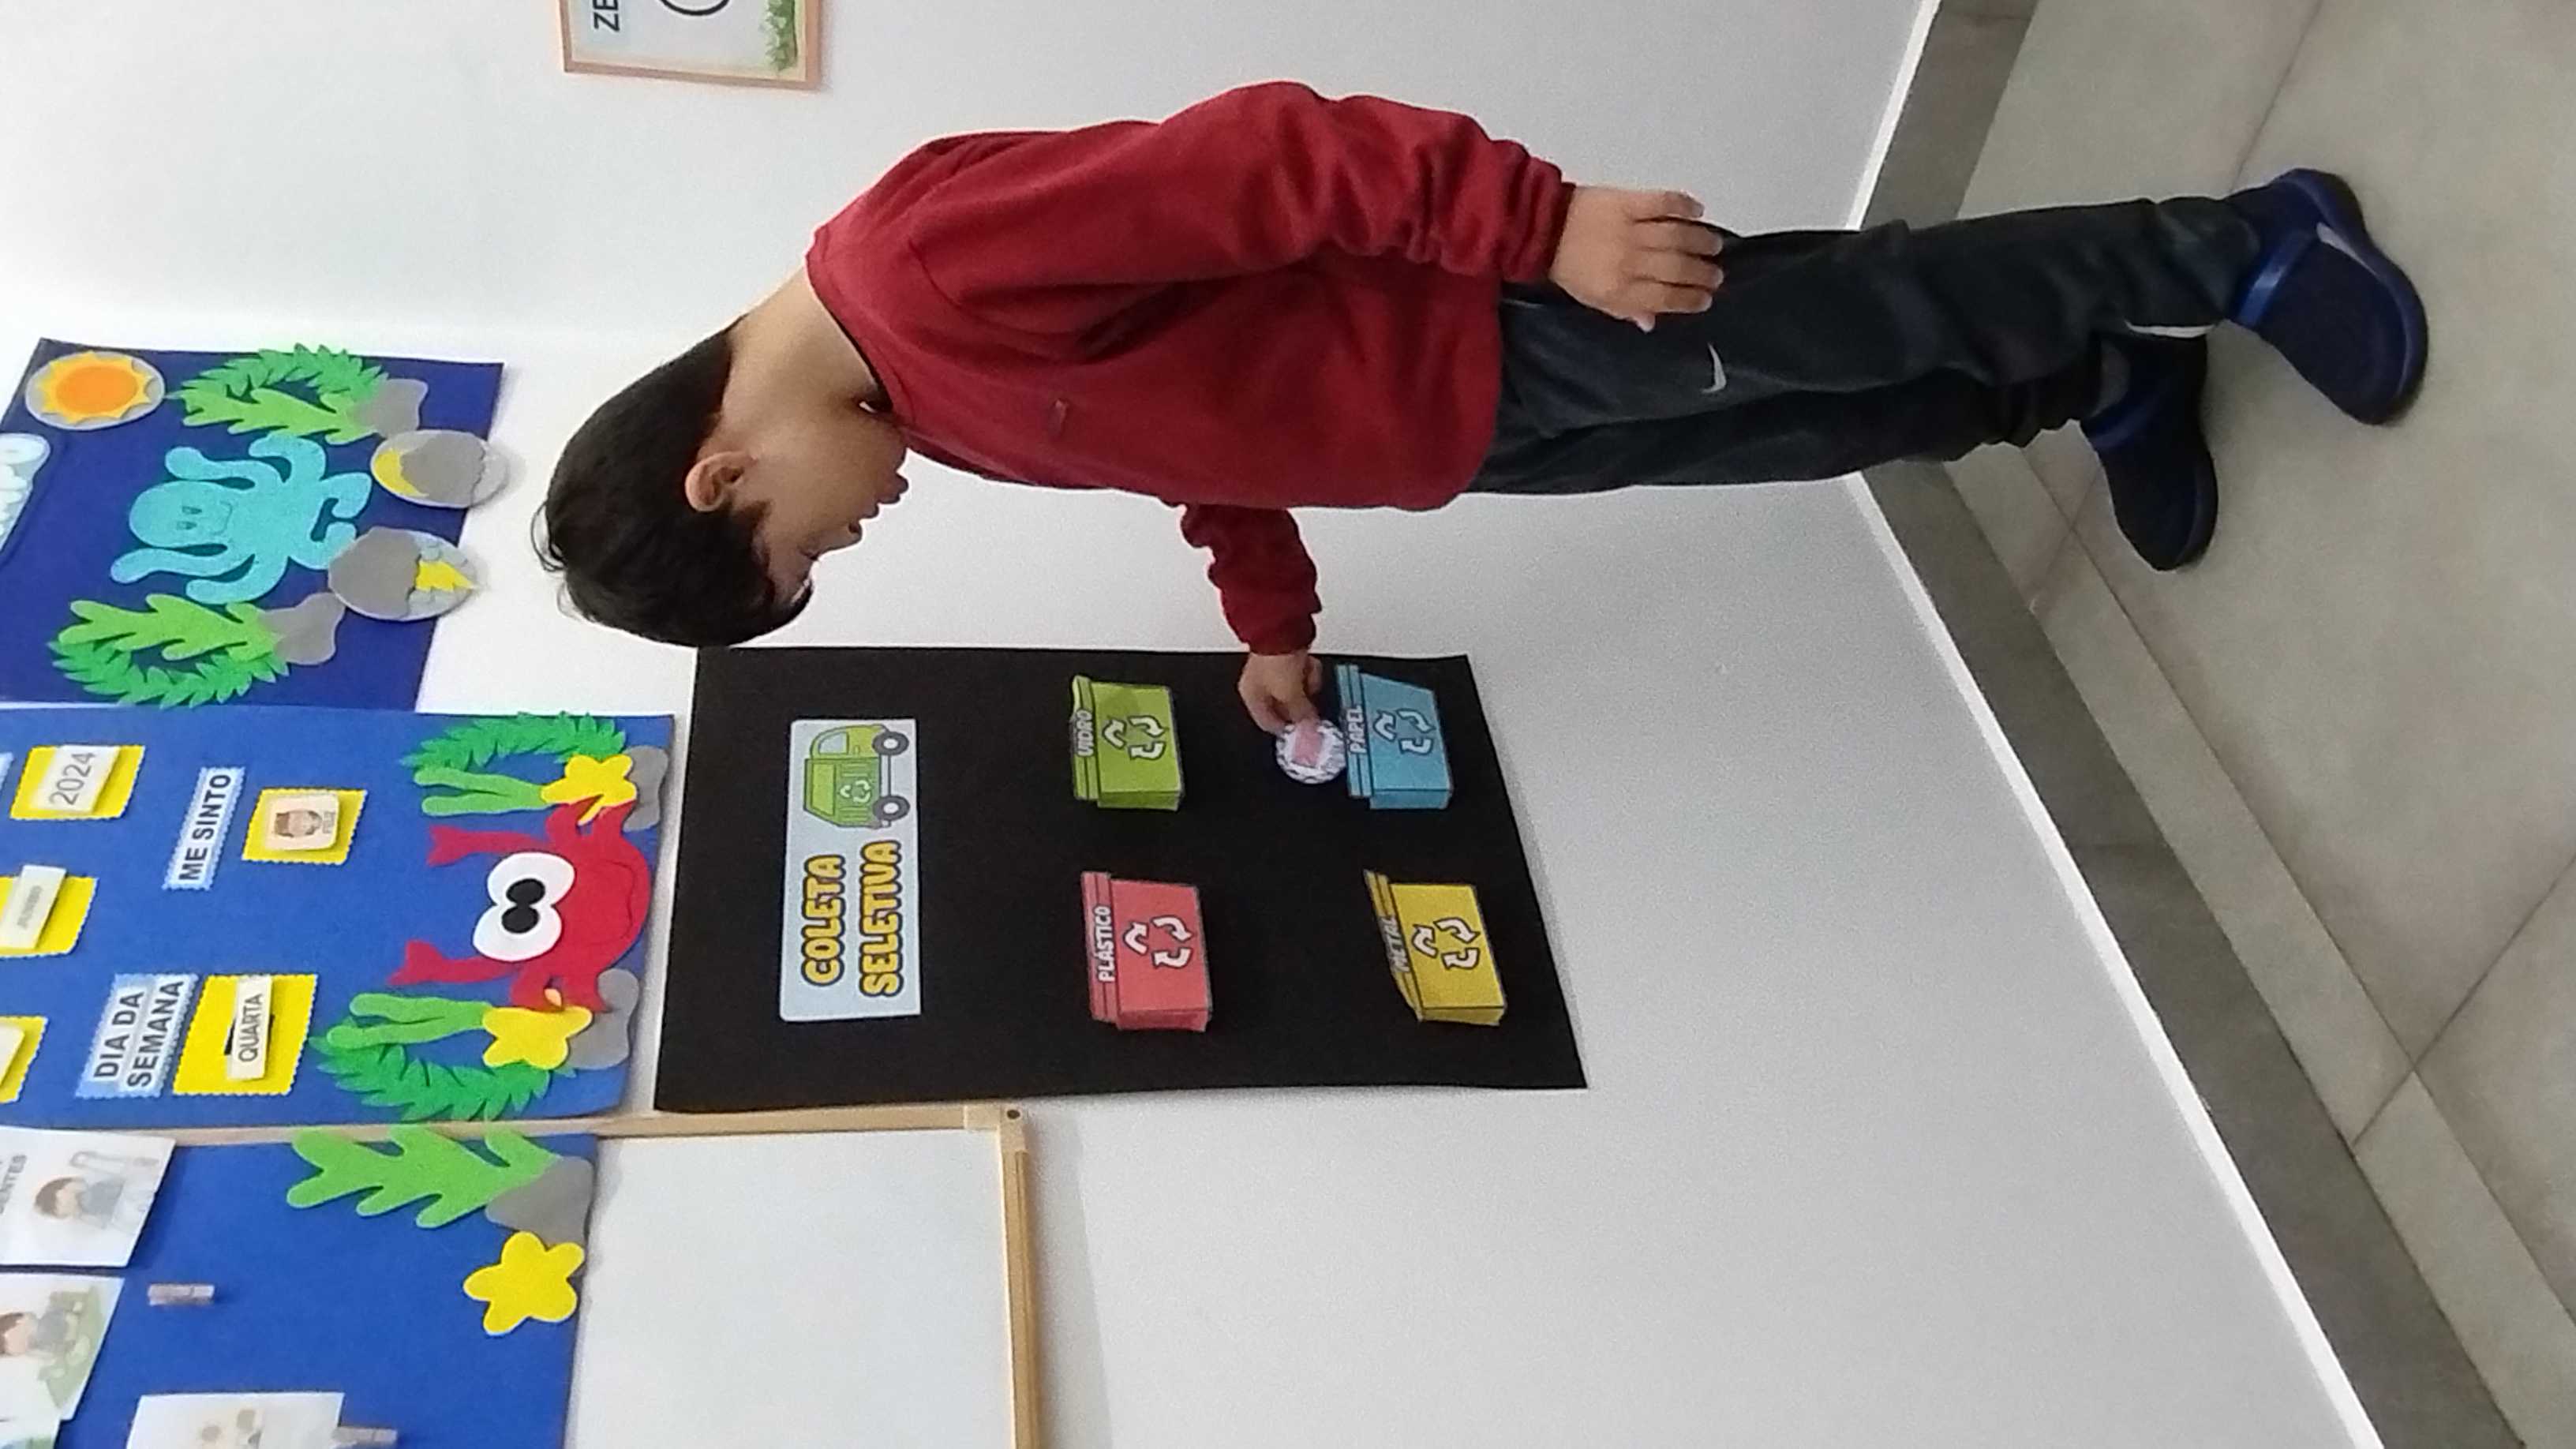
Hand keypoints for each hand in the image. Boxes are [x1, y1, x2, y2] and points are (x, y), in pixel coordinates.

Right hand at [1238, 650, 1322, 732]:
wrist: (1282, 628)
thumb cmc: (1275, 658)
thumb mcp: (1290, 694)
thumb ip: (1301, 714)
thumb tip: (1310, 727)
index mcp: (1251, 695)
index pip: (1268, 723)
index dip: (1287, 730)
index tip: (1303, 732)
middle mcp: (1259, 684)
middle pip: (1284, 707)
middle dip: (1300, 705)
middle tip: (1312, 705)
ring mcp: (1273, 670)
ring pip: (1295, 690)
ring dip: (1306, 686)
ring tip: (1308, 677)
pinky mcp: (1286, 658)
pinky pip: (1301, 673)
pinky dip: (1308, 671)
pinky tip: (1308, 666)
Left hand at [1548, 186, 1724, 331]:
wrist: (1543, 228)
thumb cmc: (1569, 267)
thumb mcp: (1593, 298)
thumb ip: (1624, 309)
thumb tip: (1652, 322)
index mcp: (1617, 290)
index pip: (1664, 298)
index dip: (1690, 299)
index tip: (1706, 298)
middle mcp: (1627, 261)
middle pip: (1676, 268)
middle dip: (1702, 273)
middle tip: (1716, 274)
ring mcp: (1628, 229)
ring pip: (1676, 236)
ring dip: (1700, 241)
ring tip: (1714, 245)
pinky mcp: (1626, 200)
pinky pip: (1663, 202)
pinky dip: (1683, 205)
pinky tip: (1697, 210)